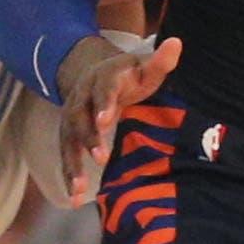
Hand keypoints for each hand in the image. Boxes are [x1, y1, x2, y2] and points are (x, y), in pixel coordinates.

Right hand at [57, 29, 178, 202]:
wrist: (92, 73)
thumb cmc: (127, 76)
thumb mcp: (143, 67)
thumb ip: (160, 61)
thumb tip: (177, 43)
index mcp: (103, 79)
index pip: (103, 90)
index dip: (104, 104)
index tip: (106, 120)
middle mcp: (82, 98)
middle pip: (80, 117)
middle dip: (88, 137)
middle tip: (100, 157)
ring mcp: (71, 117)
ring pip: (68, 140)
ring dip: (72, 164)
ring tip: (79, 189)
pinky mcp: (67, 134)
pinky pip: (66, 155)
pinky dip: (69, 176)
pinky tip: (74, 199)